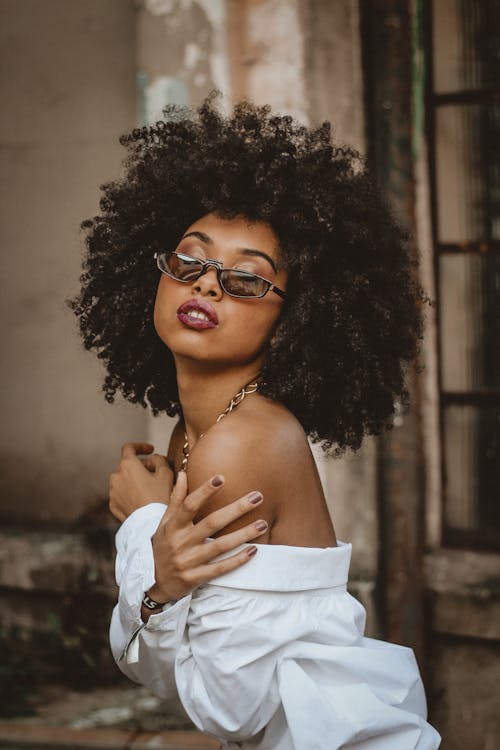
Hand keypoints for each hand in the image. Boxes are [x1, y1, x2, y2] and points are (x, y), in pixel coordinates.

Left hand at [109, 442, 173, 521]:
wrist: (151, 524)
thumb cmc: (160, 497)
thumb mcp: (166, 474)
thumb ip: (160, 460)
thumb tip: (154, 459)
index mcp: (128, 465)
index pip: (129, 448)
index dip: (141, 446)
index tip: (150, 450)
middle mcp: (116, 476)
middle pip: (128, 465)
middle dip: (141, 466)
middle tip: (156, 472)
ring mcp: (112, 492)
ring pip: (124, 480)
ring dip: (134, 480)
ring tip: (149, 488)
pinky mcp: (113, 505)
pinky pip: (121, 494)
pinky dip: (130, 493)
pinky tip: (142, 499)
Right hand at [147, 471, 266, 602]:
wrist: (155, 583)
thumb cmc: (163, 546)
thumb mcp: (164, 523)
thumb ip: (176, 499)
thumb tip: (183, 473)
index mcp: (173, 526)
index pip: (189, 505)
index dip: (205, 491)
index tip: (222, 477)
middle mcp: (180, 542)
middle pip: (212, 523)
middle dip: (236, 509)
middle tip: (257, 497)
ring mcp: (188, 561)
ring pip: (220, 546)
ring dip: (243, 534)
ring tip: (263, 523)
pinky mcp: (195, 578)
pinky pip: (220, 568)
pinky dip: (237, 560)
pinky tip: (253, 550)